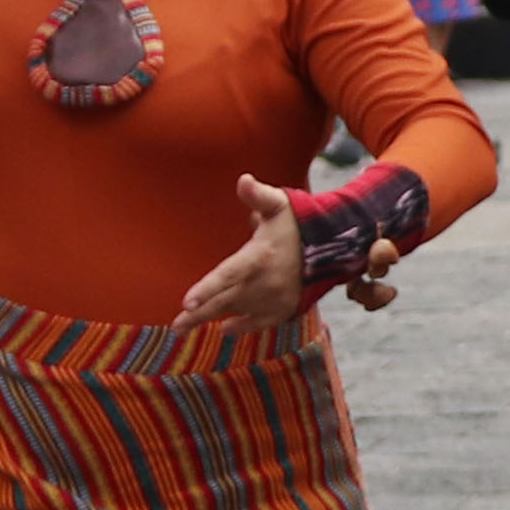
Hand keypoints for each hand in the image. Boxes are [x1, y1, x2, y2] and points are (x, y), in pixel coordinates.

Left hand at [178, 179, 313, 331]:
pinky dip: (241, 327)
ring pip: (237, 313)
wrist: (334, 245)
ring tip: (185, 328)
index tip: (186, 303)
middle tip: (175, 326)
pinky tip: (224, 329)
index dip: (207, 288)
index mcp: (260, 256)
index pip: (229, 274)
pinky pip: (259, 323)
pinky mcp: (286, 308)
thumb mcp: (280, 204)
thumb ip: (258, 195)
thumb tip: (243, 180)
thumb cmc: (299, 222)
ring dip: (212, 320)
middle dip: (198, 315)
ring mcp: (276, 298)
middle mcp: (266, 282)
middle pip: (225, 301)